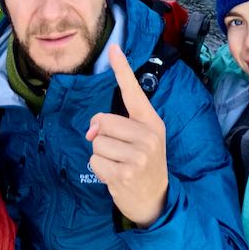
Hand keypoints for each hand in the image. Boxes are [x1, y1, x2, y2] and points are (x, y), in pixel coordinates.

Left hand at [85, 45, 168, 227]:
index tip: (114, 49)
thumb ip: (117, 126)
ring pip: (96, 142)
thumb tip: (91, 130)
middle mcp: (148, 136)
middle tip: (117, 152)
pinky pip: (95, 161)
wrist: (156, 200)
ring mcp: (138, 155)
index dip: (122, 69)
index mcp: (151, 122)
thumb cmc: (144, 165)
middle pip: (102, 121)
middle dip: (101, 136)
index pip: (133, 92)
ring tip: (118, 165)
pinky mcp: (125, 173)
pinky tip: (115, 176)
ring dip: (101, 156)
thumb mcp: (141, 140)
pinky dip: (99, 170)